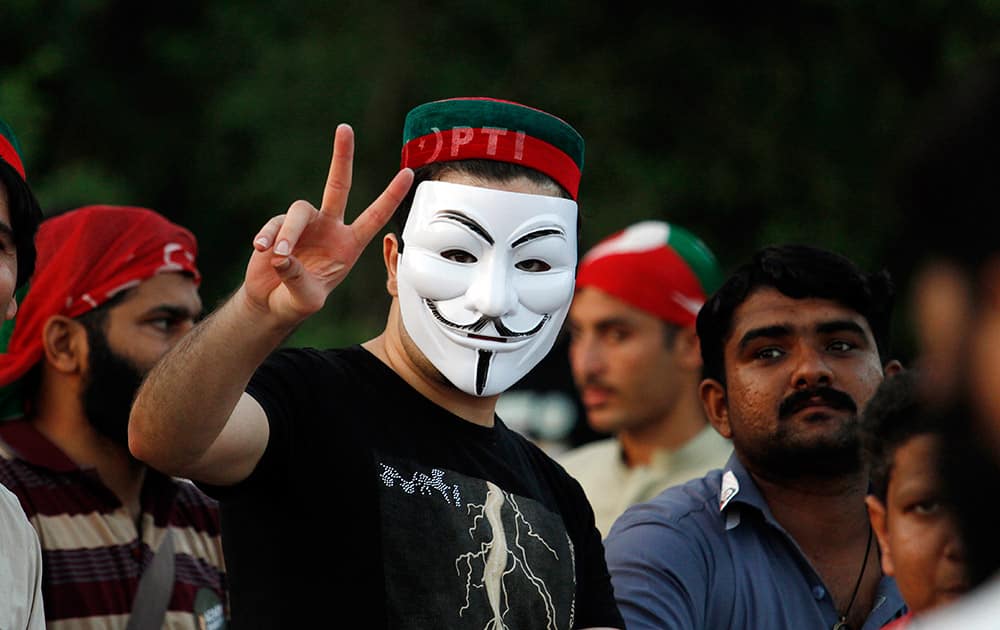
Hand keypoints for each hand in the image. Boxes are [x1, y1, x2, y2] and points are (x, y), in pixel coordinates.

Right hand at [243, 124, 413, 324]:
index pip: (375, 217)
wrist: (272, 303)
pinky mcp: (278, 227)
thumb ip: (298, 279)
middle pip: (337, 185)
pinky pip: (274, 224)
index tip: (408, 174)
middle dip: (341, 157)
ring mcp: (304, 225)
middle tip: (345, 128)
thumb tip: (280, 255)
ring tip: (278, 254)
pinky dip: (267, 236)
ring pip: (299, 211)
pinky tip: (261, 251)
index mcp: (349, 244)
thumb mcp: (307, 299)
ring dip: (288, 233)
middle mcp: (330, 227)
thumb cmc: (298, 301)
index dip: (391, 196)